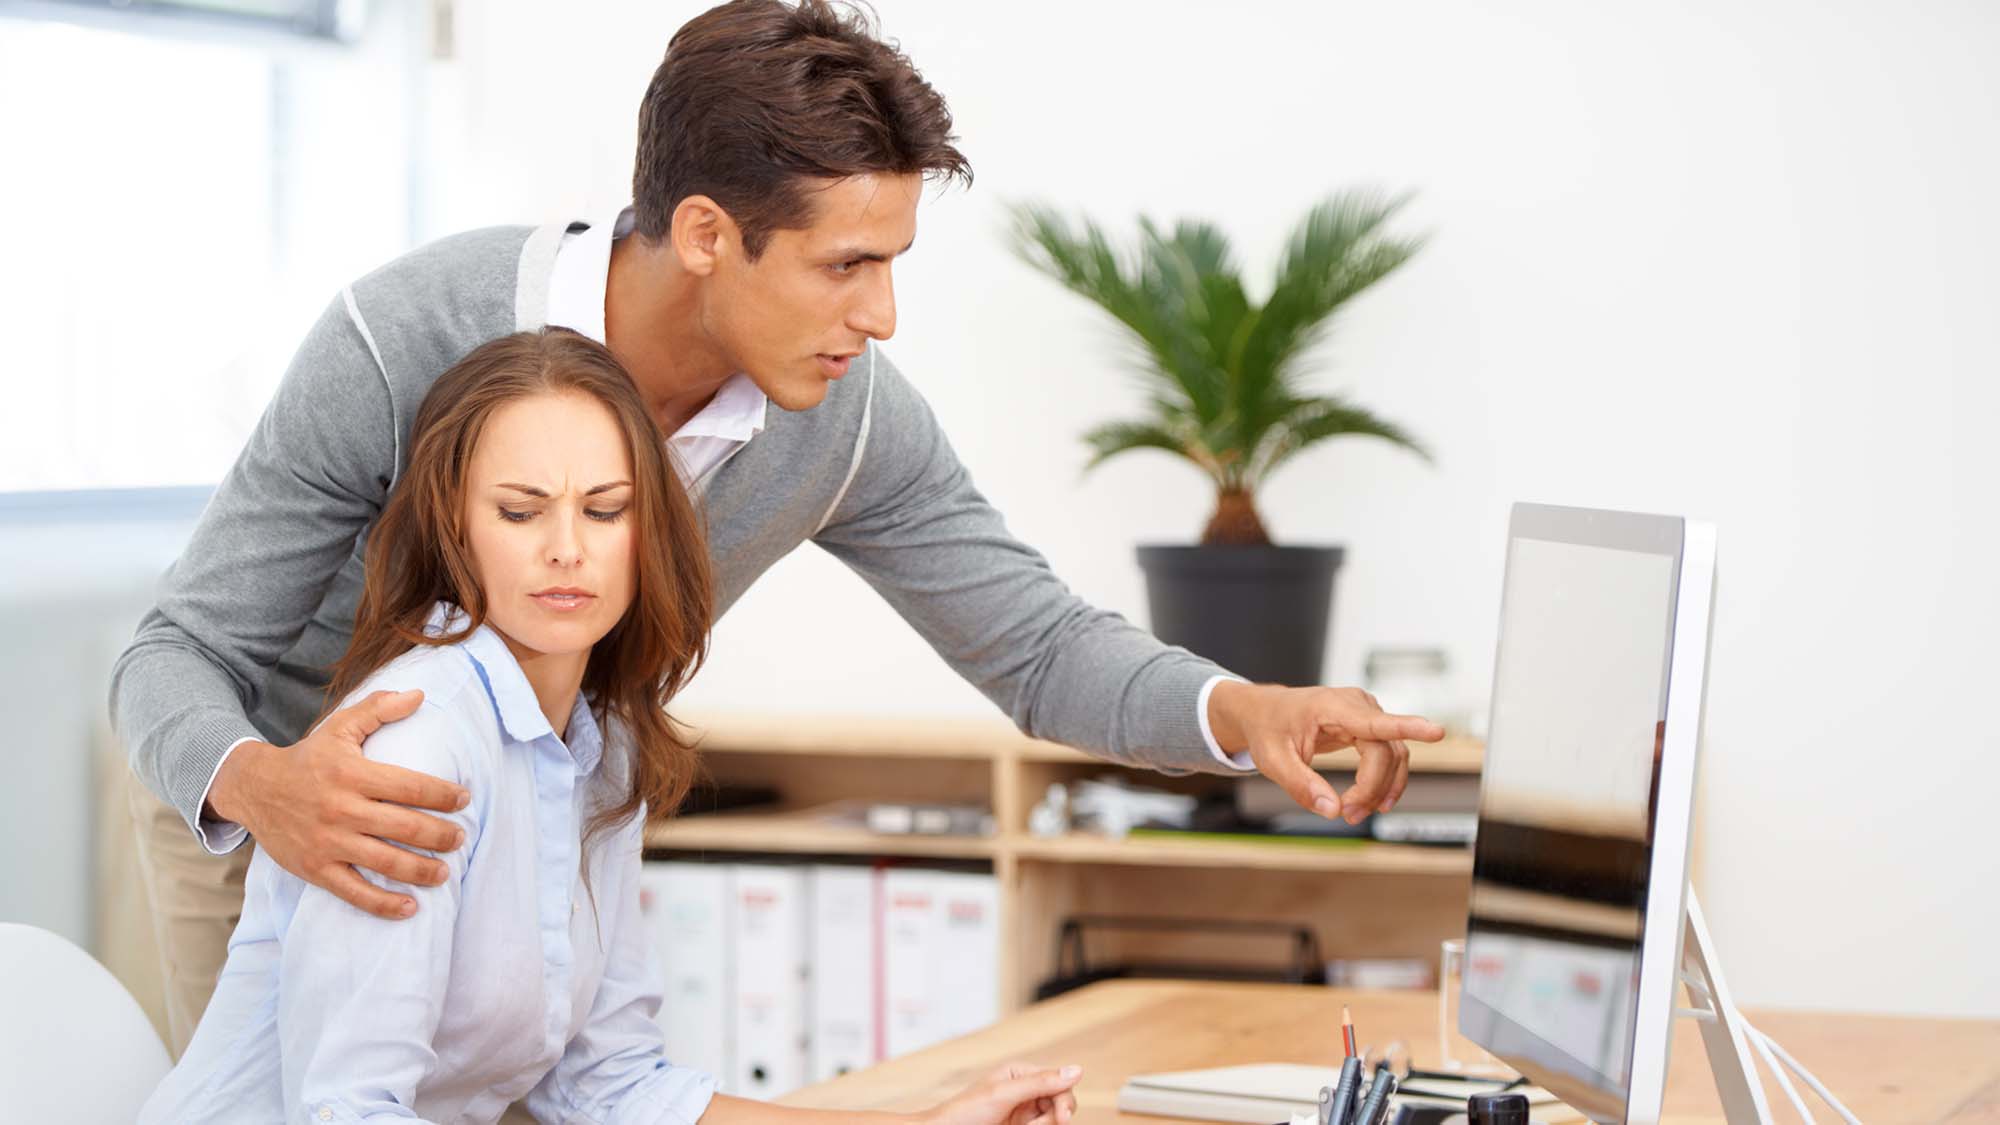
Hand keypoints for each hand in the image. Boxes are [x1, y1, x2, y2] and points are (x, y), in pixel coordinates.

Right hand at [206, 689, 469, 918]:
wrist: (253, 788)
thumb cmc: (308, 758)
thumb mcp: (340, 727)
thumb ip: (379, 709)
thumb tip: (419, 695)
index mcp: (352, 774)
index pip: (411, 786)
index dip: (444, 795)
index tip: (464, 799)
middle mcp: (342, 810)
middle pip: (405, 827)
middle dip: (441, 836)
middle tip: (461, 839)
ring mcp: (328, 843)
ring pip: (386, 862)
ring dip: (422, 871)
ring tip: (444, 873)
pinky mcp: (315, 869)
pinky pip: (355, 892)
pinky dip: (384, 904)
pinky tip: (410, 908)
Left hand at [918, 1063, 1081, 1124]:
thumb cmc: (966, 1111)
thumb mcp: (1005, 1094)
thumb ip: (1041, 1082)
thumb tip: (1078, 1070)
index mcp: (1021, 1073)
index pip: (1058, 1082)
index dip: (1065, 1100)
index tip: (1062, 1118)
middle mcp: (1025, 1091)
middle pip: (1060, 1103)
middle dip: (1053, 1118)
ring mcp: (1023, 1112)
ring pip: (1052, 1120)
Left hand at [1207, 681, 1445, 824]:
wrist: (1266, 713)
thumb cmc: (1269, 730)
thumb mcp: (1273, 761)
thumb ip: (1301, 785)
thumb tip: (1331, 811)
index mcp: (1331, 707)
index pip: (1376, 722)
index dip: (1408, 728)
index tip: (1437, 732)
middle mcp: (1356, 705)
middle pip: (1385, 752)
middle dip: (1372, 788)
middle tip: (1348, 815)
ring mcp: (1366, 713)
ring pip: (1393, 756)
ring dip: (1381, 788)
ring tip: (1355, 812)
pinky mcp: (1369, 725)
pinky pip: (1389, 755)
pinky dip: (1383, 781)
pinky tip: (1372, 801)